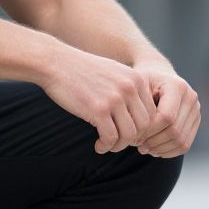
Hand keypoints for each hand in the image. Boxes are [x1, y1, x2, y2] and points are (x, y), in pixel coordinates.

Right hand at [42, 45, 158, 154]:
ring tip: (108, 145)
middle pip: (144, 126)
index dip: (142, 129)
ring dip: (119, 145)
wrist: (55, 63)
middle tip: (118, 143)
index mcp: (137, 79)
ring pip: (129, 135)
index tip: (127, 133)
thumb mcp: (113, 73)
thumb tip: (136, 117)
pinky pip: (111, 137)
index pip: (152, 113)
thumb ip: (128, 90)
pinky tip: (99, 146)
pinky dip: (106, 146)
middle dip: (132, 139)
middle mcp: (130, 88)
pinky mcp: (98, 110)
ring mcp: (115, 99)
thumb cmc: (80, 70)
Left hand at [131, 61, 200, 157]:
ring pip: (181, 140)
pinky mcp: (196, 121)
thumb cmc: (142, 81)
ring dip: (160, 148)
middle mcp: (191, 97)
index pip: (166, 117)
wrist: (157, 74)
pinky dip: (169, 151)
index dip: (149, 130)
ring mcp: (196, 110)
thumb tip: (135, 135)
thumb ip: (136, 106)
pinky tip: (153, 149)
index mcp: (177, 86)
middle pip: (175, 131)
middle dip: (153, 141)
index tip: (132, 134)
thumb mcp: (136, 87)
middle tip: (136, 144)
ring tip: (143, 148)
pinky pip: (185, 144)